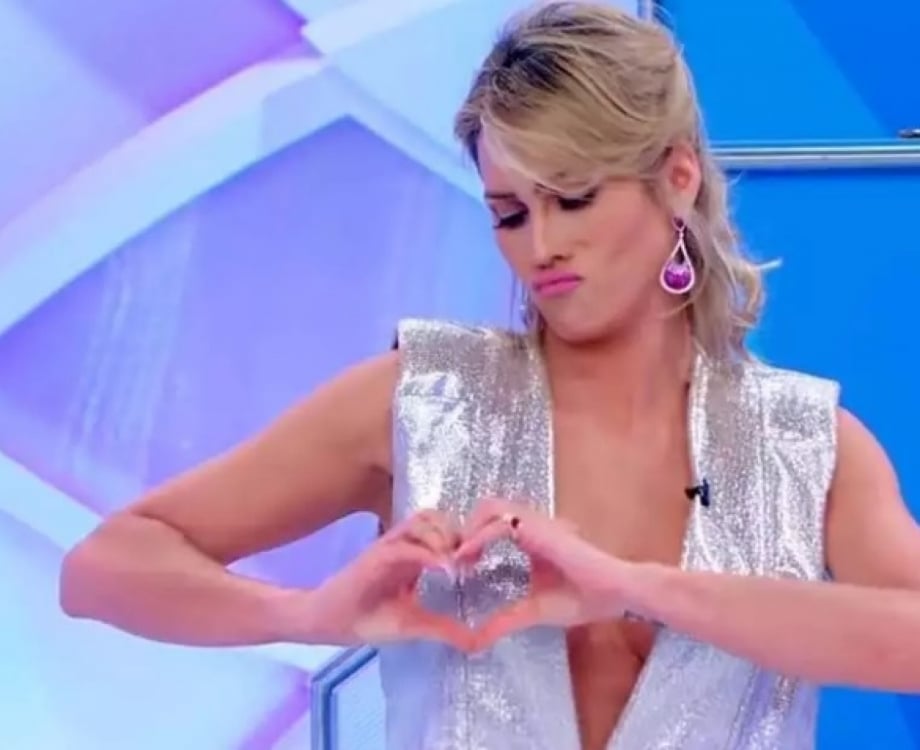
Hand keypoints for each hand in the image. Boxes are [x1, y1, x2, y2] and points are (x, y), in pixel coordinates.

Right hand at [308, 510, 474, 650]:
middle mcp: (403, 544)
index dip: (464, 538)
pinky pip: (406, 545)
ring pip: (423, 520)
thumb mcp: (415, 624)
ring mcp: (389, 546)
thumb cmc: (370, 620)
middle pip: (436, 516)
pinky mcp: (376, 555)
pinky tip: (445, 569)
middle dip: (458, 532)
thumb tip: (477, 643)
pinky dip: (429, 553)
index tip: (478, 562)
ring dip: (445, 537)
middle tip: (470, 558)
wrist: (331, 623)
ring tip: (456, 564)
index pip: (443, 530)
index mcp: (414, 555)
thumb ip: (445, 628)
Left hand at [454, 498, 629, 649]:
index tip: (459, 564)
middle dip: (465, 527)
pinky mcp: (541, 528)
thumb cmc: (585, 598)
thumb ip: (506, 619)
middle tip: (454, 558)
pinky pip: (502, 523)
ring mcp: (537, 522)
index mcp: (530, 536)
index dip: (471, 536)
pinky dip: (480, 536)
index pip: (491, 521)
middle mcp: (531, 523)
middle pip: (486, 507)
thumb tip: (477, 640)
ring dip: (470, 528)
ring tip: (459, 557)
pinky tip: (469, 555)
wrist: (618, 592)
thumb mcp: (534, 610)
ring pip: (490, 507)